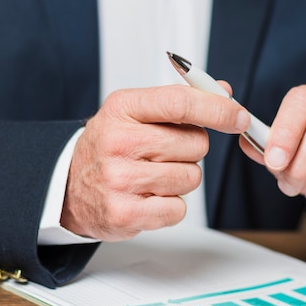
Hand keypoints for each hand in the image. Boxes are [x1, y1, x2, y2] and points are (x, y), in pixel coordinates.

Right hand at [61, 85, 249, 240]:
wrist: (68, 188)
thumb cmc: (109, 148)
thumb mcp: (134, 113)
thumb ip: (179, 101)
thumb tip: (224, 91)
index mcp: (122, 109)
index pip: (179, 102)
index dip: (217, 109)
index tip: (238, 116)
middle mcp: (118, 142)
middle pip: (195, 144)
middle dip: (192, 150)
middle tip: (166, 153)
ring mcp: (119, 180)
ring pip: (191, 177)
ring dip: (182, 178)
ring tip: (153, 176)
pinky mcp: (124, 214)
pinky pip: (178, 208)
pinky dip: (171, 205)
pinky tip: (148, 197)